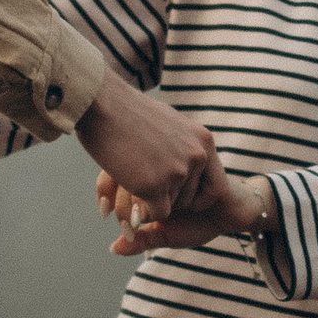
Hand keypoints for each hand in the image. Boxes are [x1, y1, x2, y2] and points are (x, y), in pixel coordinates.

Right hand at [75, 72, 220, 220]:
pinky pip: (156, 214)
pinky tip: (129, 190)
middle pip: (189, 198)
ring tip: (133, 173)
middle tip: (146, 182)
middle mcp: (196, 157)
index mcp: (203, 140)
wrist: (101, 103)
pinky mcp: (154, 186)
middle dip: (169, 197)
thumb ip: (182, 144)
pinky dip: (143, 210)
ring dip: (152, 199)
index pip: (216, 186)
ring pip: (171, 206)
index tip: (177, 195)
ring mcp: (177, 172)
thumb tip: (184, 163)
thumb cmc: (127, 111)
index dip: (197, 197)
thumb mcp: (168, 123)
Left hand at [96, 164, 269, 255]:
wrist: (230, 211)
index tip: (122, 224)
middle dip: (136, 210)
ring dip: (171, 206)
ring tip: (180, 212)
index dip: (111, 202)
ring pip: (160, 182)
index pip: (112, 176)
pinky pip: (189, 185)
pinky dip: (195, 202)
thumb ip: (141, 240)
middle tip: (145, 223)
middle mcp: (159, 156)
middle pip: (131, 177)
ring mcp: (182, 154)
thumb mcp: (164, 234)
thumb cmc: (192, 222)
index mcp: (142, 168)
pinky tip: (200, 205)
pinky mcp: (207, 156)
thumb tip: (114, 248)